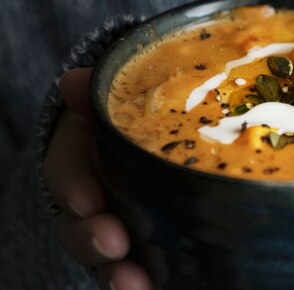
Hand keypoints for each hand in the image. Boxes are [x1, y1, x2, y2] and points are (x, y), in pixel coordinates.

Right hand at [42, 68, 156, 289]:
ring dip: (116, 275)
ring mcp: (119, 220)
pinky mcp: (147, 242)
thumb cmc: (140, 106)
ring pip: (105, 255)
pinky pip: (139, 268)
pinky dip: (144, 283)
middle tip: (115, 247)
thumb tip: (72, 82)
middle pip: (79, 225)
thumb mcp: (119, 94)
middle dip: (91, 240)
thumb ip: (97, 91)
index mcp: (86, 153)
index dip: (73, 187)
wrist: (166, 123)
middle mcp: (94, 193)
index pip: (67, 170)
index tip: (89, 202)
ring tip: (135, 287)